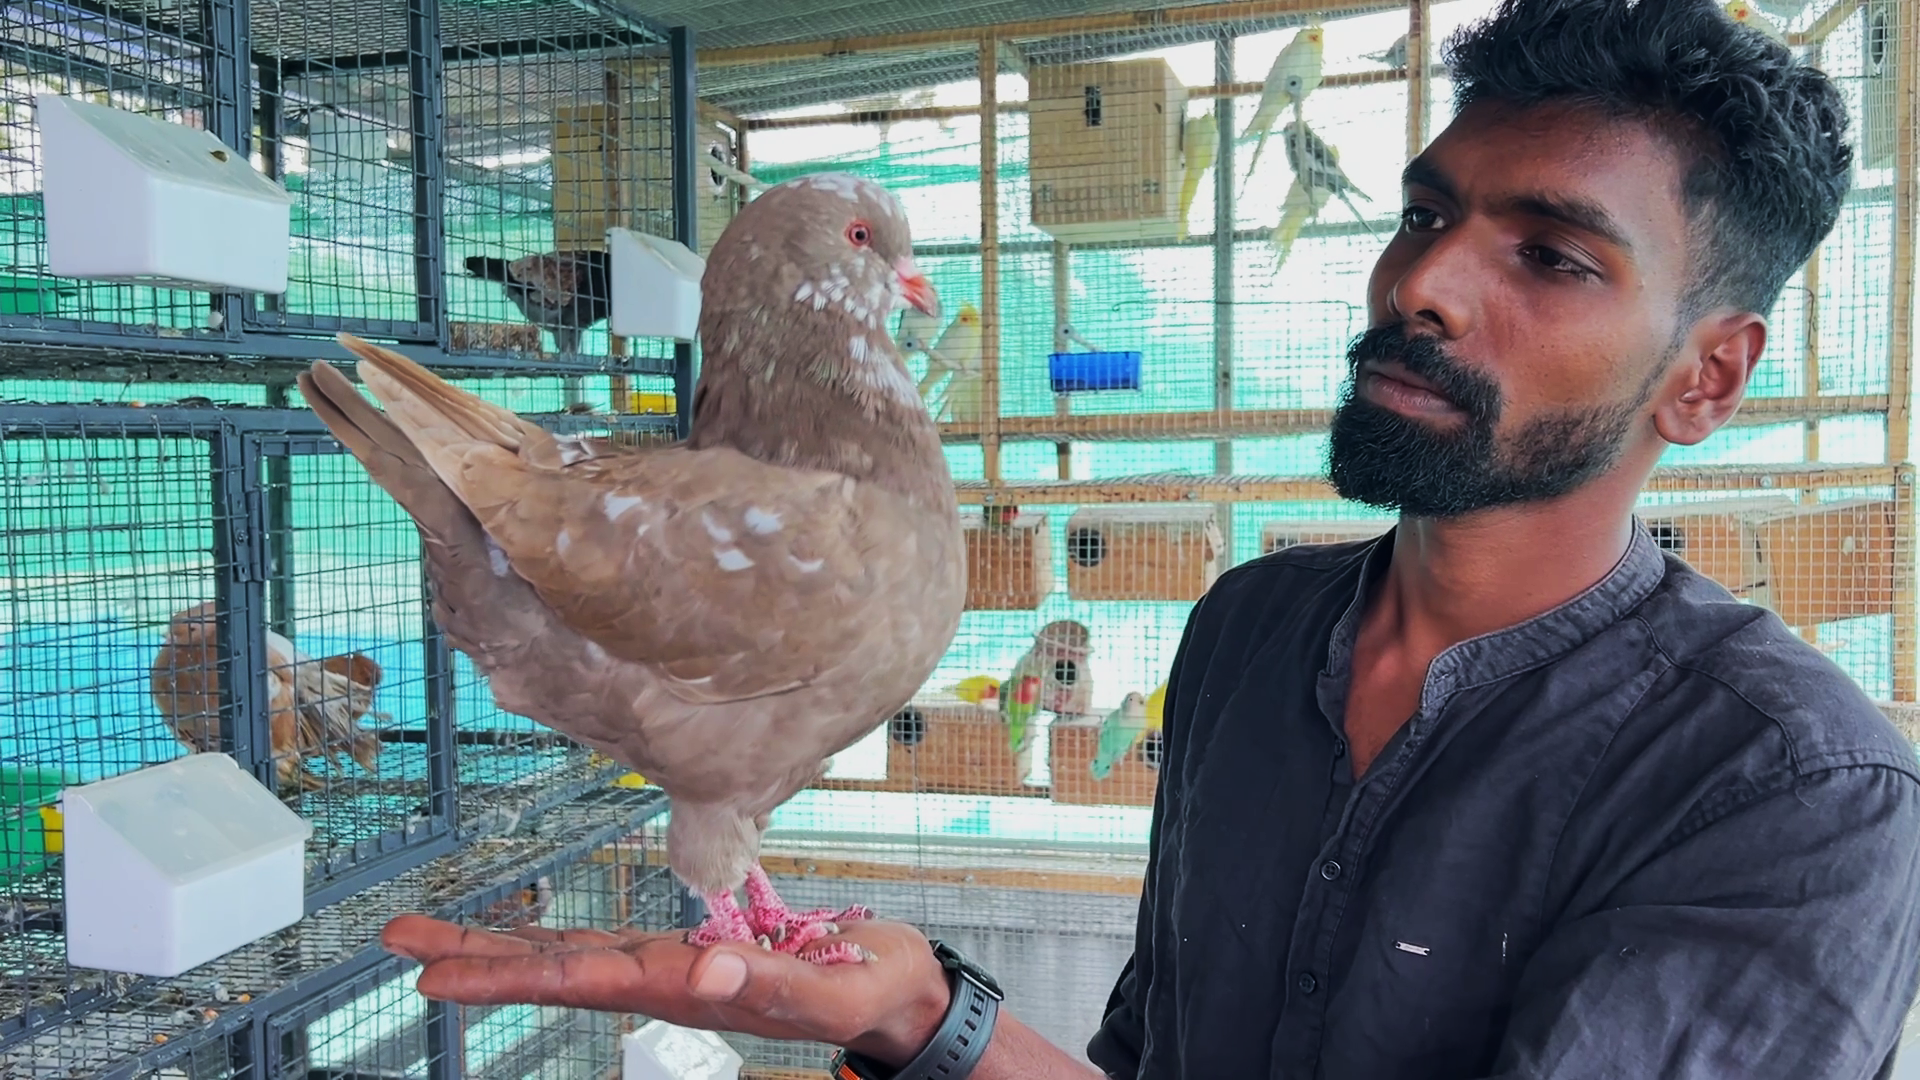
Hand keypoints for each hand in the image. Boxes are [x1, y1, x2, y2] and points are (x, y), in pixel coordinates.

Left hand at [381, 914, 953, 1065]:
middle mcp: (664, 981)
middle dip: (474, 959)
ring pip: (568, 960)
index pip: (579, 980)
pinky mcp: (687, 954)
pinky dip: (552, 941)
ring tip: (429, 940)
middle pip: (553, 972)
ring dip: (497, 950)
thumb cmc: (870, 987)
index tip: (434, 976)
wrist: (896, 992)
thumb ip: (774, 982)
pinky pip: (604, 946)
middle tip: (397, 942)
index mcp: (687, 987)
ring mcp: (671, 970)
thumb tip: (705, 968)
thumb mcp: (835, 988)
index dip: (502, 977)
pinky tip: (524, 939)